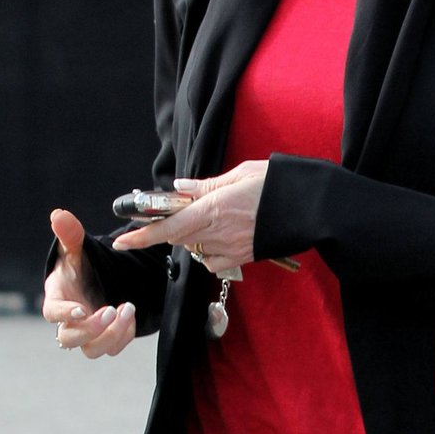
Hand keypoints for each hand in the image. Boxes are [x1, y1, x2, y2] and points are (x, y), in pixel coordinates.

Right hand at [42, 209, 136, 357]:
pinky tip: (130, 315)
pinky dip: (123, 336)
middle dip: (91, 329)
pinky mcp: (105, 339)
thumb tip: (58, 214)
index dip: (63, 314)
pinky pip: (112, 348)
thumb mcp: (75, 247)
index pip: (52, 314)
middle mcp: (69, 321)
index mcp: (56, 299)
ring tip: (127, 309)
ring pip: (93, 349)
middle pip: (71, 339)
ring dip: (111, 335)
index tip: (80, 309)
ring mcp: (87, 333)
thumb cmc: (79, 264)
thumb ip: (69, 234)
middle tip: (111, 310)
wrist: (96, 277)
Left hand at [110, 161, 267, 274]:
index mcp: (214, 208)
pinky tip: (223, 234)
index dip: (142, 235)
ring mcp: (231, 248)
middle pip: (178, 238)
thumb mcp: (240, 174)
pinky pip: (213, 259)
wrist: (312, 208)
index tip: (122, 240)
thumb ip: (206, 186)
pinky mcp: (243, 258)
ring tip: (213, 216)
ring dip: (193, 236)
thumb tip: (180, 187)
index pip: (169, 226)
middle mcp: (219, 232)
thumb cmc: (278, 184)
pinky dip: (210, 249)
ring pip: (195, 247)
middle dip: (168, 230)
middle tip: (171, 214)